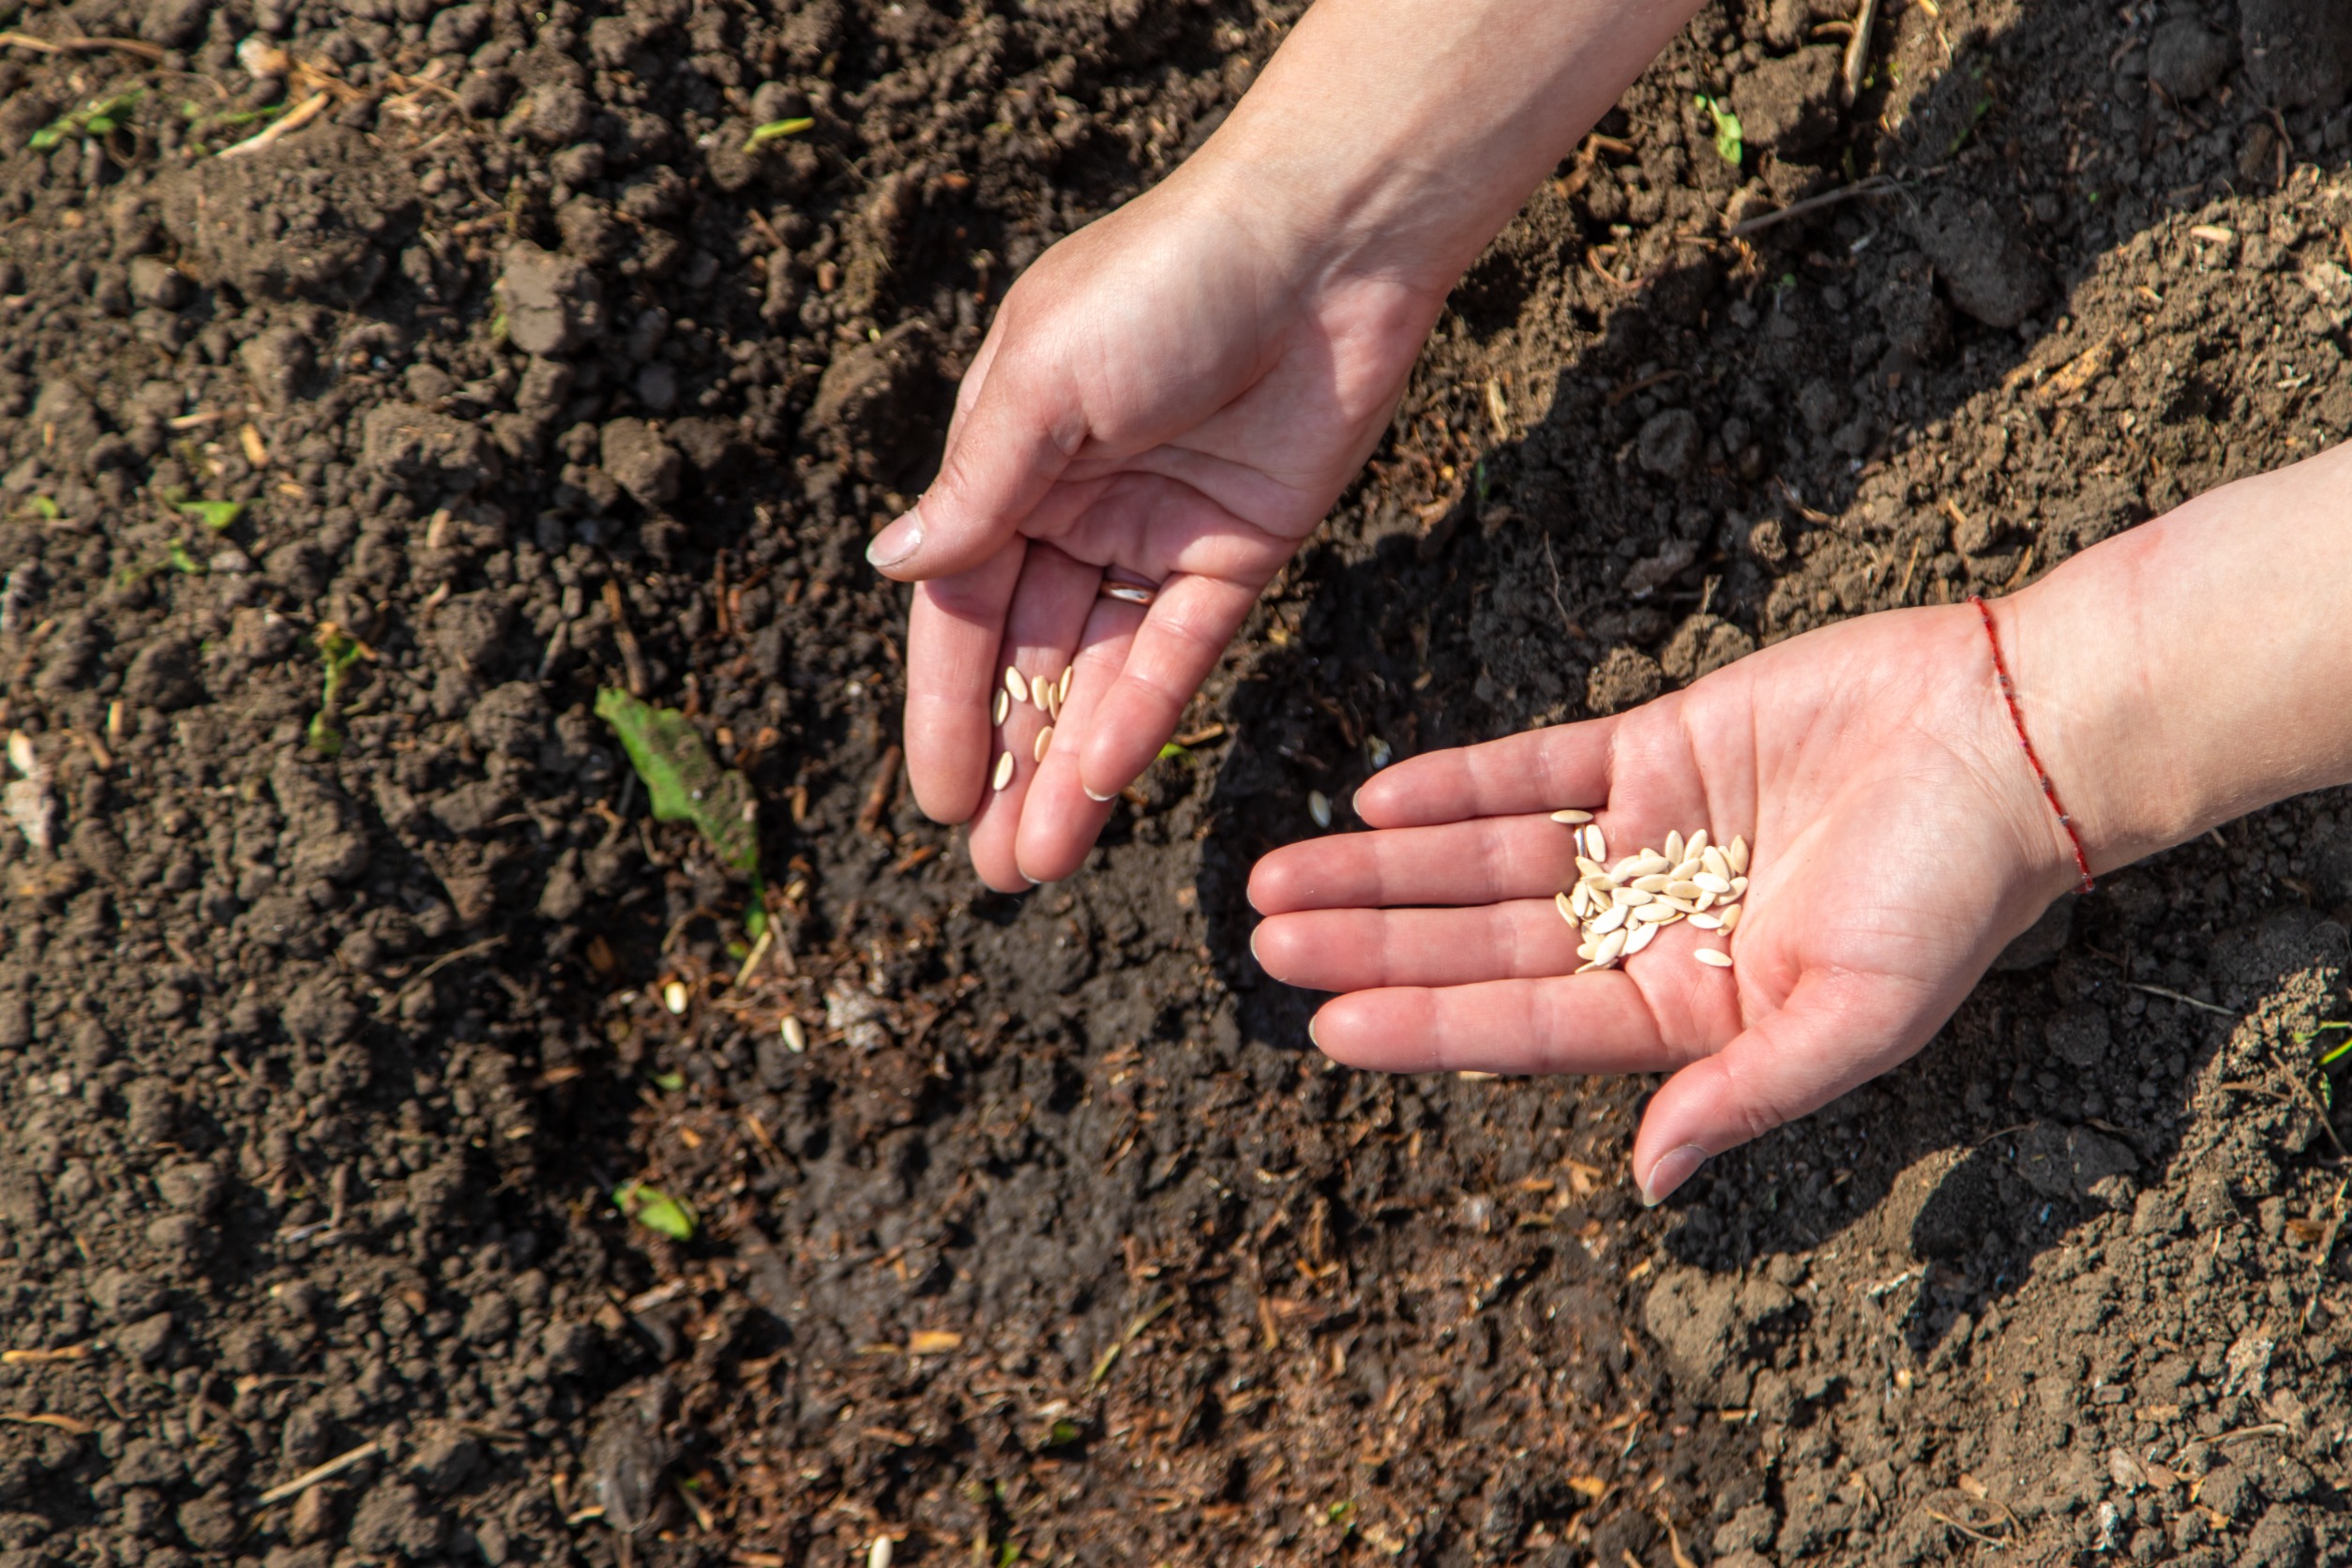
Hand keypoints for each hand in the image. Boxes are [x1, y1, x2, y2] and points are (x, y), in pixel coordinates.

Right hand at [876, 167, 1445, 890]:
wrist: (1326, 243)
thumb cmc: (1165, 280)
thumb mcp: (1045, 382)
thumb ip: (977, 491)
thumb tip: (893, 570)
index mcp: (1008, 459)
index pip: (959, 607)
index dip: (947, 707)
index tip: (938, 800)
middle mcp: (1074, 505)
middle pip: (1028, 659)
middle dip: (1008, 764)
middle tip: (993, 873)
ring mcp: (1158, 535)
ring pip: (1099, 676)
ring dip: (1068, 769)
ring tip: (1038, 864)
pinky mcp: (1241, 552)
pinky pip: (1179, 653)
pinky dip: (1141, 719)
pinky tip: (1104, 789)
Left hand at [1246, 604, 2085, 1203]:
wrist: (2015, 738)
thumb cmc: (1952, 896)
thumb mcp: (1858, 1020)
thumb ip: (1745, 1093)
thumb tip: (1647, 1179)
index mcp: (1691, 1009)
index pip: (1528, 1024)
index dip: (1426, 1024)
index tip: (1327, 1030)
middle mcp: (1652, 928)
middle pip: (1485, 939)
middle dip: (1374, 941)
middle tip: (1265, 941)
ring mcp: (1648, 835)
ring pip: (1489, 855)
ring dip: (1387, 865)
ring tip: (1281, 873)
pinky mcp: (1658, 745)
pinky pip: (1539, 767)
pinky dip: (1462, 781)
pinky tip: (1376, 796)